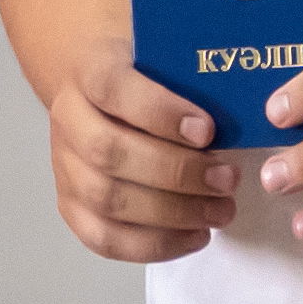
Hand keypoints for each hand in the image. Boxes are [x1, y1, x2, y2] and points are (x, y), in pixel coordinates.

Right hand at [46, 44, 238, 261]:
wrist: (96, 94)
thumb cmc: (143, 78)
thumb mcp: (161, 58)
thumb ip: (189, 79)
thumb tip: (238, 110)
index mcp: (88, 72)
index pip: (113, 89)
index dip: (159, 113)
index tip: (208, 130)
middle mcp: (68, 120)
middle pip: (108, 152)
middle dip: (176, 173)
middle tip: (227, 180)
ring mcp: (65, 167)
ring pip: (107, 200)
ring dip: (172, 214)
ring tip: (220, 211)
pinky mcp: (71, 206)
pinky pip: (105, 239)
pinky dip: (155, 245)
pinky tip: (196, 235)